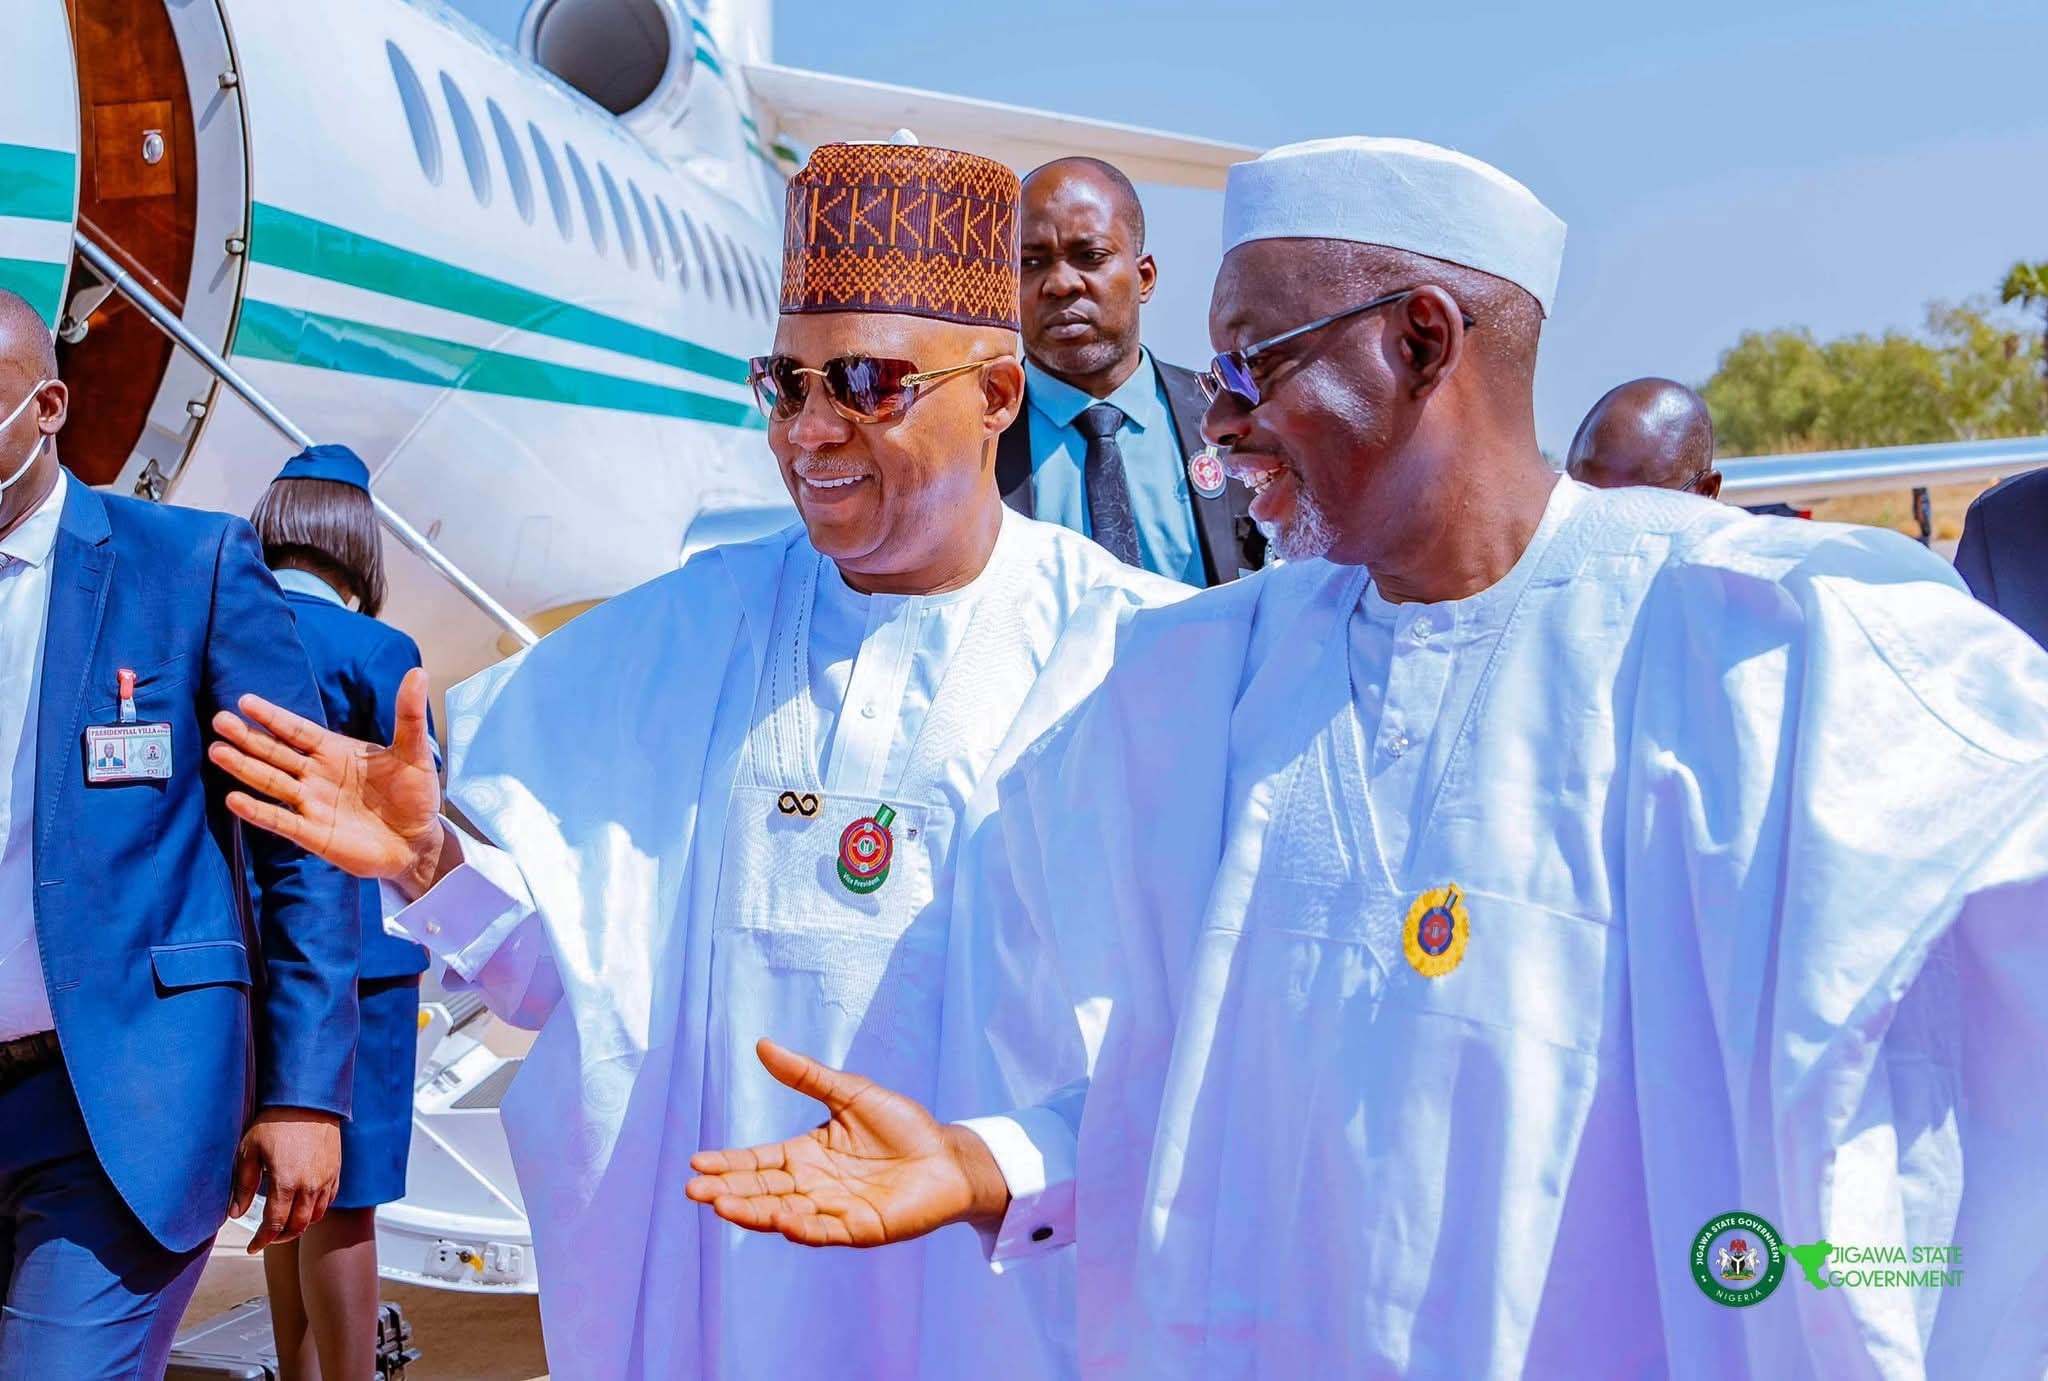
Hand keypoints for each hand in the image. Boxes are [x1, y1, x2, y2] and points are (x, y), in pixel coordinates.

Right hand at [209, 666, 449, 896]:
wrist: (418, 842)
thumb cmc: (414, 795)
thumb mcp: (414, 752)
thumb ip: (408, 715)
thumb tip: (417, 673)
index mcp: (336, 752)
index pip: (298, 731)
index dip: (273, 717)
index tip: (245, 701)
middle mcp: (317, 775)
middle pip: (276, 753)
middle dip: (249, 738)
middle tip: (219, 720)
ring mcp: (312, 804)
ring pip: (271, 782)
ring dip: (244, 768)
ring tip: (216, 751)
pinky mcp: (313, 834)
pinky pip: (280, 820)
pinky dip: (258, 811)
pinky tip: (233, 799)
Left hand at [230, 1108, 340, 1251]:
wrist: (307, 1101)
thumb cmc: (275, 1123)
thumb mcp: (250, 1152)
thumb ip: (244, 1186)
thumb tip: (235, 1213)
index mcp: (286, 1183)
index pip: (275, 1225)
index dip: (262, 1240)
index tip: (253, 1247)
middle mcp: (310, 1186)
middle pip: (298, 1226)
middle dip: (281, 1237)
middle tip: (268, 1237)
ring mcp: (326, 1179)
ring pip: (316, 1216)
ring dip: (300, 1225)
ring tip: (286, 1223)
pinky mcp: (336, 1171)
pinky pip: (328, 1201)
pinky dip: (316, 1210)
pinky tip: (304, 1206)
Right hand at [686, 1040, 1010, 1247]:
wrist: (948, 1155)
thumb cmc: (902, 1125)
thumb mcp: (850, 1093)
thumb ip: (806, 1075)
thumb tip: (762, 1044)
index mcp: (806, 1155)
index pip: (758, 1161)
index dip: (729, 1163)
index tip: (697, 1163)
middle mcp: (812, 1186)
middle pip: (762, 1190)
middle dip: (728, 1191)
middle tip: (694, 1191)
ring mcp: (832, 1210)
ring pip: (783, 1213)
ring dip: (753, 1212)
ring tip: (722, 1206)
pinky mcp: (858, 1229)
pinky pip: (823, 1230)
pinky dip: (800, 1227)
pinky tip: (780, 1221)